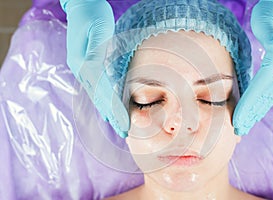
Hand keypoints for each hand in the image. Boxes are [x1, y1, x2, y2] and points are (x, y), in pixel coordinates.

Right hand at [60, 0, 129, 137]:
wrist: (80, 4)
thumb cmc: (92, 14)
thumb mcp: (98, 32)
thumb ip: (100, 57)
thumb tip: (106, 82)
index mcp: (85, 63)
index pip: (104, 93)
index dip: (115, 110)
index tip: (125, 126)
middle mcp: (82, 69)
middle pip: (100, 97)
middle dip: (112, 116)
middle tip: (123, 132)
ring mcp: (81, 67)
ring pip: (97, 94)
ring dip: (107, 110)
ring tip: (116, 125)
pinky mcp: (84, 64)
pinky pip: (95, 86)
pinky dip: (102, 99)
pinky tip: (106, 106)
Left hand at [233, 0, 272, 134]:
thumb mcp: (270, 23)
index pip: (259, 90)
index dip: (247, 108)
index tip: (236, 123)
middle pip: (265, 97)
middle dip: (251, 116)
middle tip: (238, 132)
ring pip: (269, 95)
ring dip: (257, 111)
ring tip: (246, 124)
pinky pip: (270, 87)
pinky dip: (261, 99)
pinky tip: (255, 106)